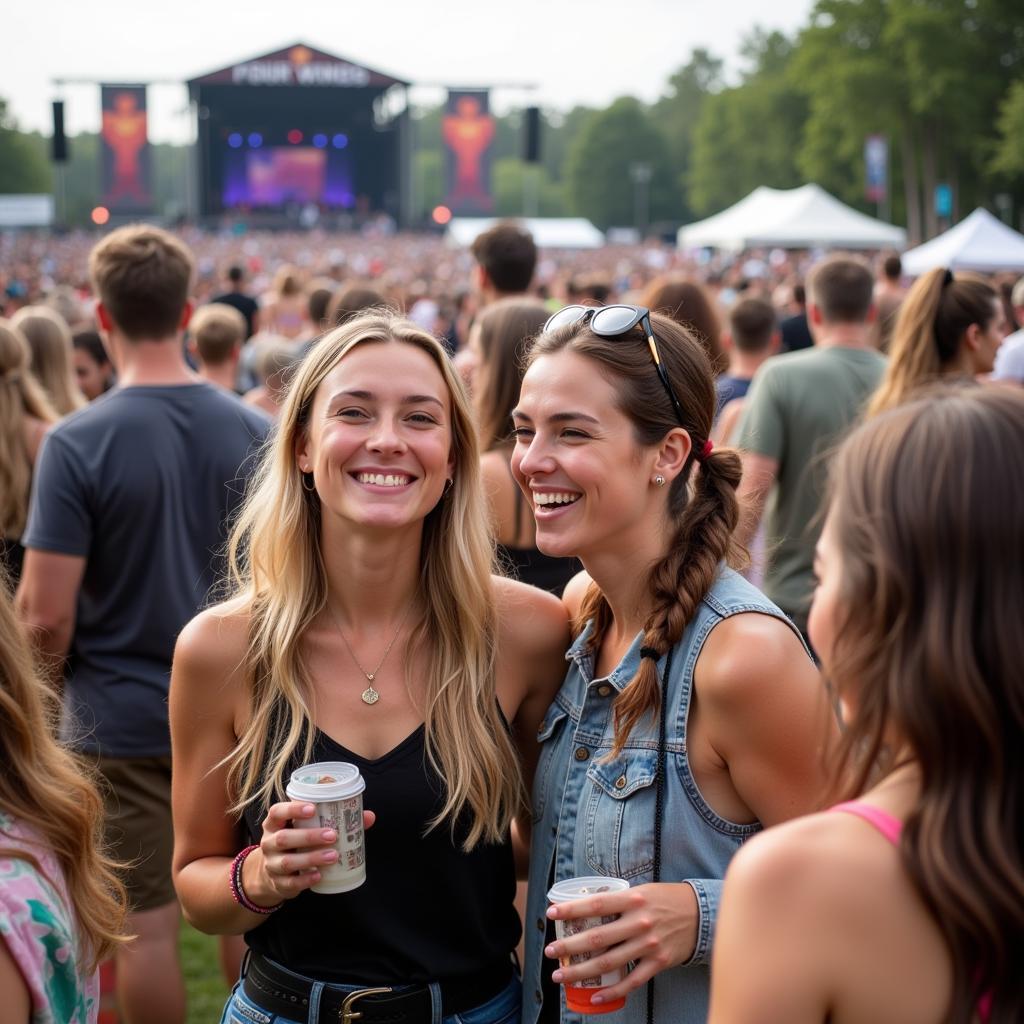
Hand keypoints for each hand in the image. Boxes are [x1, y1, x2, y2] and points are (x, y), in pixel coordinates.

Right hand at [244, 800, 375, 904]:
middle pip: (283, 838)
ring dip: (312, 858)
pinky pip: (290, 883)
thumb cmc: (296, 843)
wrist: (272, 874)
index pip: (276, 811)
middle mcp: (269, 843)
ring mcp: (271, 864)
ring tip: (333, 856)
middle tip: (332, 835)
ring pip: (288, 861)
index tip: (313, 808)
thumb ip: (335, 820)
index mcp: (275, 824)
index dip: (292, 809)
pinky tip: (320, 875)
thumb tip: (368, 817)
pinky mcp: (278, 883)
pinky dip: (306, 880)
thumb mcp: (307, 829)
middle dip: (308, 836)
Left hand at [545, 882, 698, 1004]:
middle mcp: (639, 922)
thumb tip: (588, 906)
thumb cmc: (665, 899)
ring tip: (561, 975)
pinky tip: (595, 996)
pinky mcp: (658, 962)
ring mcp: (649, 945)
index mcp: (633, 899)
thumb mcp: (642, 890)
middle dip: (569, 946)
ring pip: (609, 963)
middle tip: (549, 951)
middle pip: (597, 937)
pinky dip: (612, 991)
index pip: (596, 904)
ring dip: (582, 971)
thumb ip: (619, 900)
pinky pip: (632, 981)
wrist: (701, 914)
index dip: (572, 909)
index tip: (551, 913)